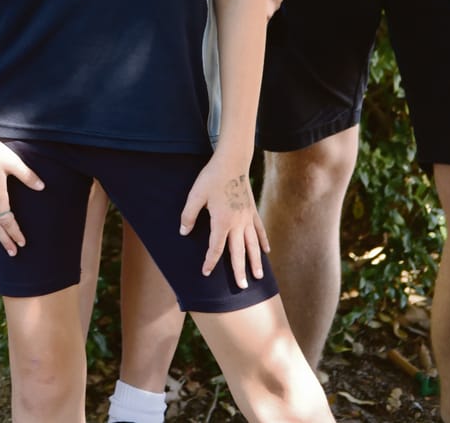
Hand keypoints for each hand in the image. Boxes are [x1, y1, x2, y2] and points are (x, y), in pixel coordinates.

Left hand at [179, 156, 266, 288]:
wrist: (232, 162)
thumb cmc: (211, 178)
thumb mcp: (195, 195)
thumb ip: (188, 215)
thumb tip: (183, 232)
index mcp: (222, 221)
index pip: (216, 247)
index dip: (210, 261)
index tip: (205, 272)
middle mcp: (238, 223)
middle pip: (239, 252)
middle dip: (239, 270)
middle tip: (242, 288)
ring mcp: (247, 218)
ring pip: (253, 245)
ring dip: (255, 262)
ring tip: (258, 277)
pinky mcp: (253, 210)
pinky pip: (260, 230)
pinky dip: (263, 242)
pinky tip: (266, 252)